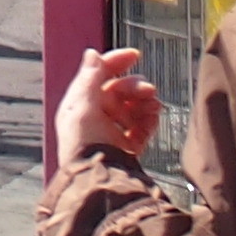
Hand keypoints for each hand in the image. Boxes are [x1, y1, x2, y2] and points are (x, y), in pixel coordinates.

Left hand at [57, 45, 162, 167]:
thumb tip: (92, 53)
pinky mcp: (127, 147)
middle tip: (148, 89)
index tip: (134, 55)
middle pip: (119, 91)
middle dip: (135, 86)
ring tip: (154, 104)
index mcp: (80, 103)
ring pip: (133, 107)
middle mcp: (95, 115)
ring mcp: (112, 131)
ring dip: (145, 102)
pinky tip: (154, 115)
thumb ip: (89, 79)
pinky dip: (149, 119)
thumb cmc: (83, 146)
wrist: (97, 181)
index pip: (98, 75)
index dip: (115, 62)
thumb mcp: (83, 107)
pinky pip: (142, 127)